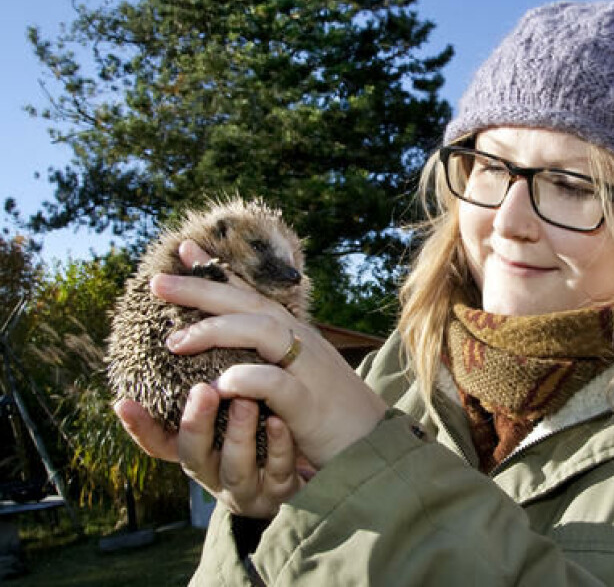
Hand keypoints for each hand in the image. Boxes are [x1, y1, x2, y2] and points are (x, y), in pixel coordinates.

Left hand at [151, 240, 387, 500]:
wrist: (373, 444)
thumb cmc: (329, 412)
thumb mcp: (297, 376)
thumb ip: (269, 358)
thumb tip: (231, 349)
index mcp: (295, 334)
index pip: (252, 293)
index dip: (218, 272)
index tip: (186, 249)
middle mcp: (301, 342)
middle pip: (250, 303)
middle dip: (202, 289)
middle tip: (158, 282)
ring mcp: (307, 369)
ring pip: (263, 331)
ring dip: (217, 331)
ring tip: (176, 342)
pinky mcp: (309, 403)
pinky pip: (276, 383)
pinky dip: (248, 379)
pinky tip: (221, 383)